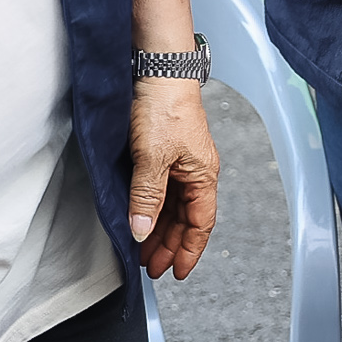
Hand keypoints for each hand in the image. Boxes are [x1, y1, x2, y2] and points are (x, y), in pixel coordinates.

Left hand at [129, 77, 218, 278]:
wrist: (157, 69)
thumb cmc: (165, 107)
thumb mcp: (153, 158)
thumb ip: (147, 197)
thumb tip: (142, 231)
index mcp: (203, 175)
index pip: (200, 224)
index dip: (189, 251)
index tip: (175, 272)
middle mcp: (194, 171)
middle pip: (186, 219)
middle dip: (169, 245)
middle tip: (150, 266)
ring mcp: (179, 161)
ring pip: (172, 206)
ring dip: (158, 229)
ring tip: (141, 249)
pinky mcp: (163, 151)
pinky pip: (161, 190)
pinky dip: (151, 208)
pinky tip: (139, 217)